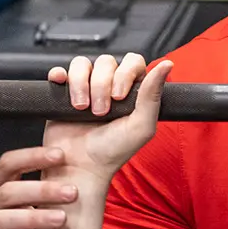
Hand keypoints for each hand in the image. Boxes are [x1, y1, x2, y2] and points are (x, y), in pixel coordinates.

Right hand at [0, 144, 80, 228]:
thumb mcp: (34, 216)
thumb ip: (48, 197)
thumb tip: (86, 173)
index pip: (8, 165)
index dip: (32, 157)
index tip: (61, 156)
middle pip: (6, 192)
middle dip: (41, 190)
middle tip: (72, 193)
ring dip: (32, 218)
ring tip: (61, 219)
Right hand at [43, 53, 172, 185]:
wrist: (81, 167)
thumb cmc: (113, 151)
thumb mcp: (141, 126)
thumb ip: (152, 95)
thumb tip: (166, 64)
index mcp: (131, 90)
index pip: (132, 61)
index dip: (125, 73)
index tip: (119, 97)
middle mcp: (109, 85)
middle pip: (106, 61)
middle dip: (101, 85)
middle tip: (101, 111)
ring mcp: (85, 87)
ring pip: (82, 63)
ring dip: (81, 84)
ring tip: (82, 108)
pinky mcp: (63, 92)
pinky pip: (60, 71)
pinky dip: (60, 75)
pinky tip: (63, 86)